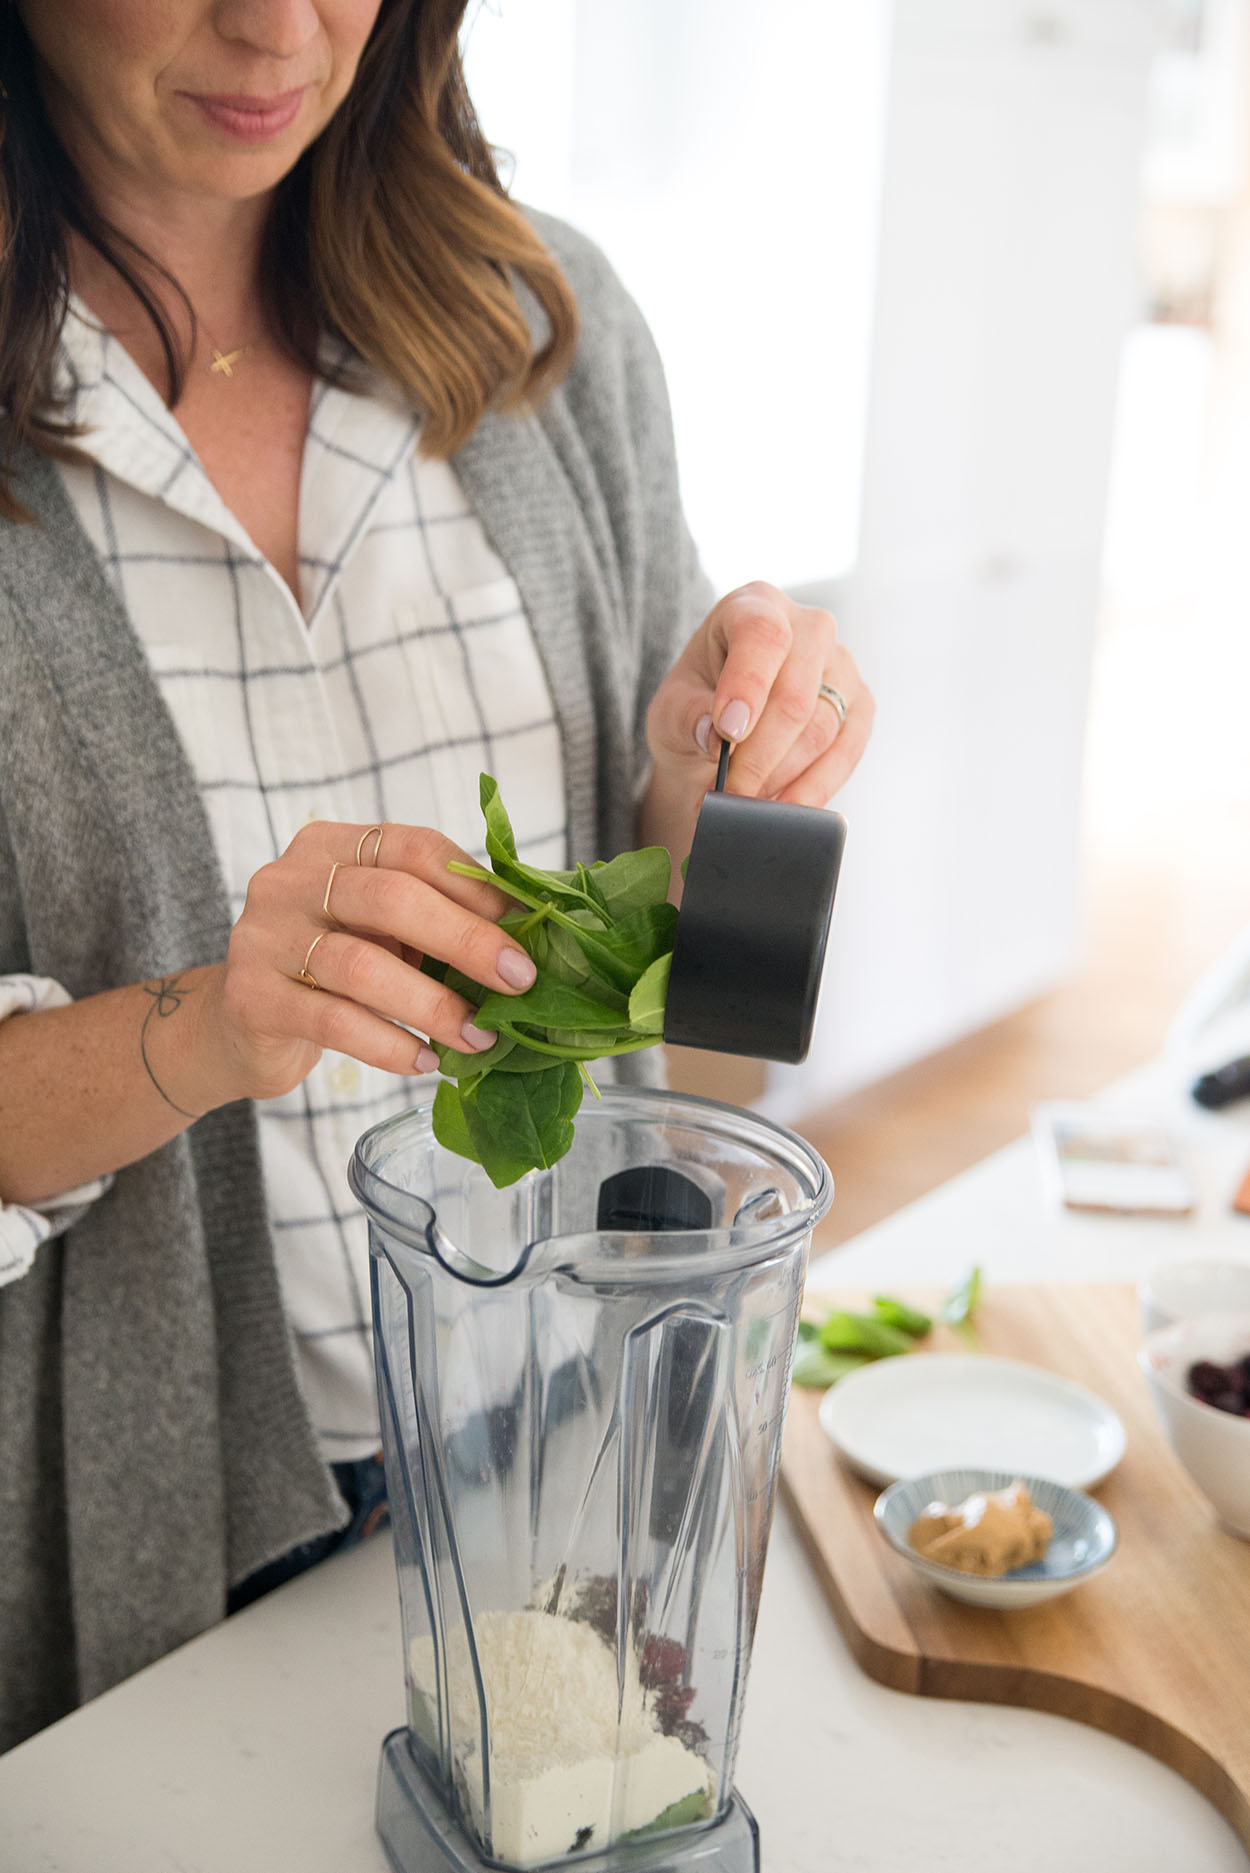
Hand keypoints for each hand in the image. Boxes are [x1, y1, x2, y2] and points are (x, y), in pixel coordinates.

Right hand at [195, 821, 536, 1104]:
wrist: (237, 1027)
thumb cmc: (329, 972)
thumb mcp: (378, 931)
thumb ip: (433, 921)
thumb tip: (528, 940)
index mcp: (331, 846)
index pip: (413, 847)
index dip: (474, 887)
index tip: (525, 927)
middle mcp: (289, 880)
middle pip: (391, 898)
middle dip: (466, 941)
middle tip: (518, 982)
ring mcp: (263, 937)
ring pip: (363, 966)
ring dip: (434, 1005)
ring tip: (479, 1037)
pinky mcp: (252, 997)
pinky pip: (334, 1022)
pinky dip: (391, 1046)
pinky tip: (427, 1062)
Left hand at [646, 581, 872, 805]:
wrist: (725, 736)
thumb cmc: (696, 710)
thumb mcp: (671, 711)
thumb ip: (687, 717)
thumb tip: (714, 735)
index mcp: (754, 606)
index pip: (763, 634)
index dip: (748, 686)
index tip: (727, 735)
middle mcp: (809, 627)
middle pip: (795, 695)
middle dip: (758, 757)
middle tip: (727, 795)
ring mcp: (842, 666)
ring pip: (821, 731)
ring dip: (779, 778)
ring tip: (742, 805)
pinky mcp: (861, 707)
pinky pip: (847, 754)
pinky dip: (812, 789)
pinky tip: (782, 808)